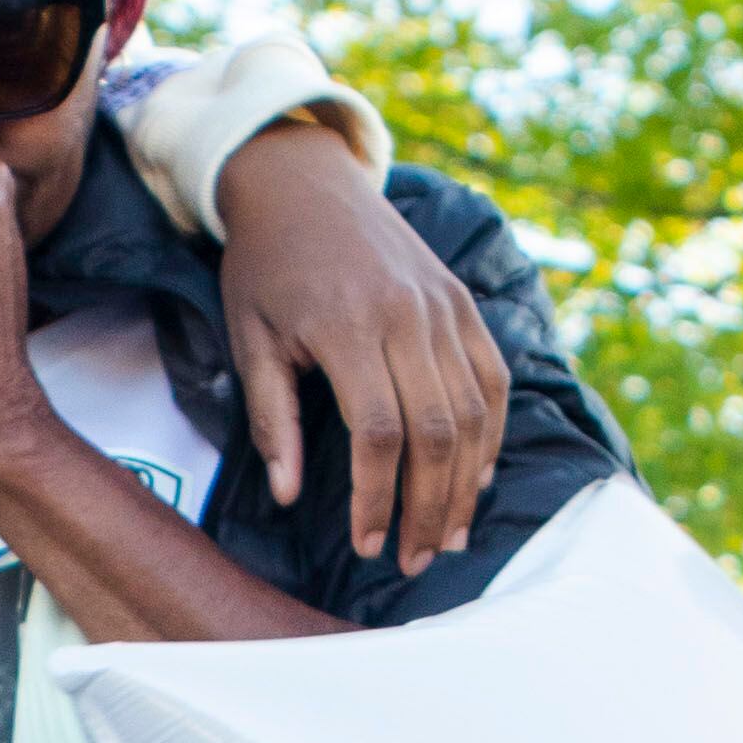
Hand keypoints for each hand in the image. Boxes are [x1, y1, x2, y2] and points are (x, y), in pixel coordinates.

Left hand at [213, 122, 511, 571]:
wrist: (304, 183)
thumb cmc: (267, 266)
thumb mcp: (250, 339)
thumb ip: (272, 419)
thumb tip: (288, 496)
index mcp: (348, 326)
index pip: (379, 434)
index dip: (377, 499)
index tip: (368, 545)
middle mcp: (408, 315)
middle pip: (436, 432)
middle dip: (430, 508)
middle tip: (417, 560)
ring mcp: (444, 305)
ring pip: (474, 412)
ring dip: (467, 484)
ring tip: (451, 535)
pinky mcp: (462, 301)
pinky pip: (492, 377)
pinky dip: (491, 433)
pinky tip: (478, 478)